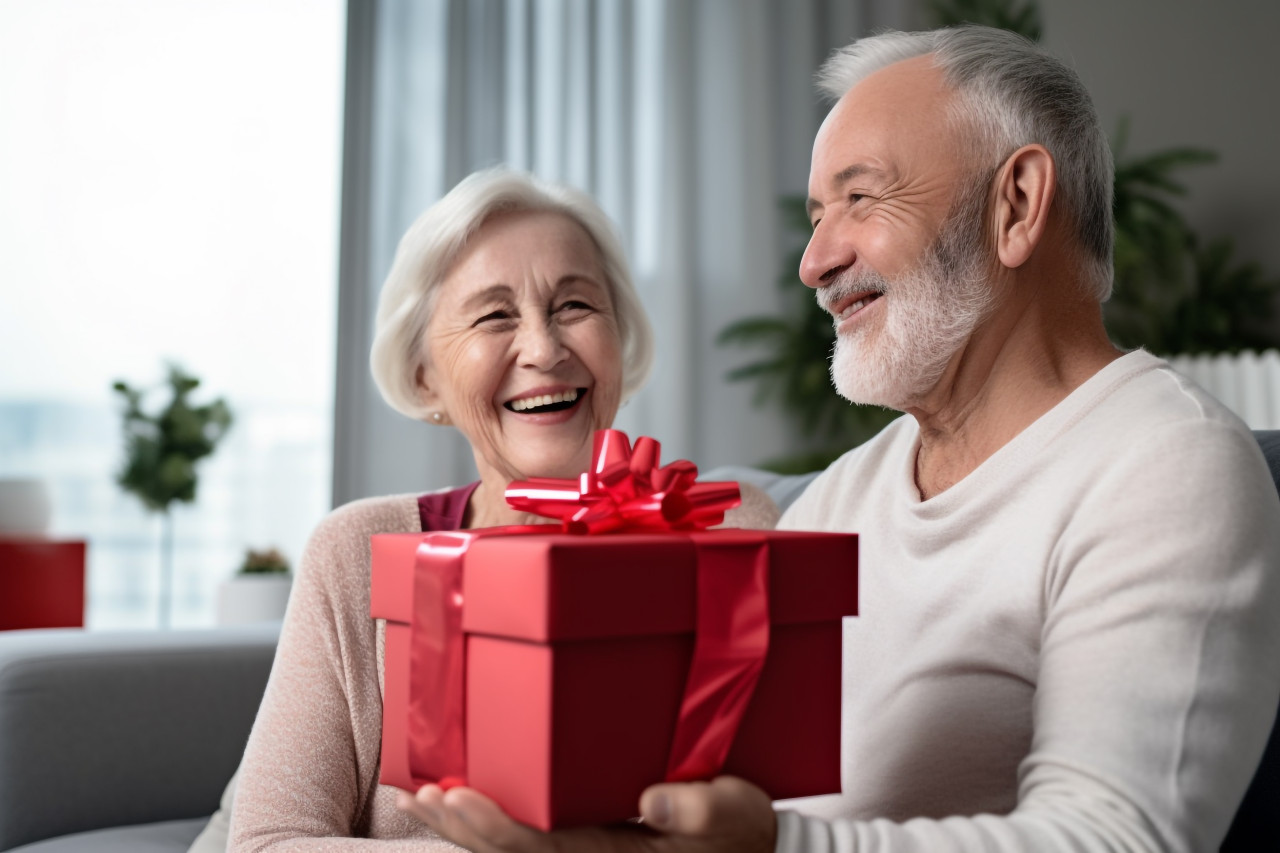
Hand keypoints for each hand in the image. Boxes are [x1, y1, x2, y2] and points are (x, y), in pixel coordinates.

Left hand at [397, 775, 776, 852]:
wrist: (746, 849)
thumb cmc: (738, 827)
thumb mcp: (733, 810)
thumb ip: (699, 807)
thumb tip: (655, 800)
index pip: (538, 849)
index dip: (493, 827)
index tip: (458, 796)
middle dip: (462, 828)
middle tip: (424, 794)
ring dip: (462, 830)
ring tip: (422, 799)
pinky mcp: (578, 848)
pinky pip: (522, 843)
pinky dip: (483, 828)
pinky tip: (456, 807)